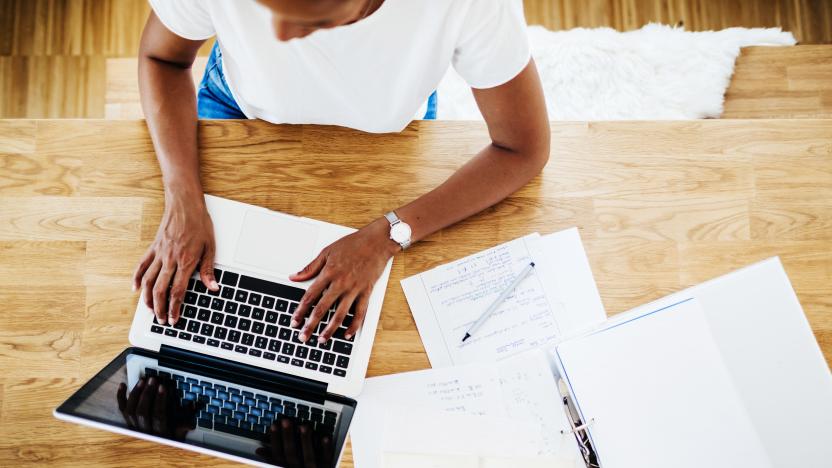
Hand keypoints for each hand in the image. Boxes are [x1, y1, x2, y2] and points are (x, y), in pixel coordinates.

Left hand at [116, 376, 196, 439]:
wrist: (155, 451)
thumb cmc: (168, 439)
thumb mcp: (180, 434)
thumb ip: (185, 422)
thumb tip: (193, 407)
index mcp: (159, 432)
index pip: (158, 415)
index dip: (160, 400)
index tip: (163, 387)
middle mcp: (144, 430)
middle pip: (142, 411)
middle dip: (147, 394)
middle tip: (153, 380)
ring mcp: (134, 426)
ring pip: (131, 410)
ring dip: (136, 393)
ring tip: (142, 381)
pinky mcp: (128, 422)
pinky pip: (122, 410)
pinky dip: (121, 397)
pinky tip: (123, 385)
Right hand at [133, 193, 218, 324]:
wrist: (185, 204)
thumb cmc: (199, 223)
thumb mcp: (210, 247)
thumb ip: (208, 269)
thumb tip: (213, 287)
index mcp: (186, 261)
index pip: (178, 291)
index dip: (175, 308)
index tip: (174, 319)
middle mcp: (170, 259)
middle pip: (160, 290)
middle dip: (160, 308)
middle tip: (161, 320)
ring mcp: (159, 254)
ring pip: (148, 281)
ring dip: (147, 298)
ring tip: (149, 310)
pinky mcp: (153, 247)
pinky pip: (141, 265)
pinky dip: (136, 278)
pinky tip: (135, 289)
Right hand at [256, 417, 333, 467]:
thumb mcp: (283, 467)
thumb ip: (273, 461)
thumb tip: (259, 450)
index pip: (277, 456)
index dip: (274, 441)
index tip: (273, 425)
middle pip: (291, 454)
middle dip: (288, 436)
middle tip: (286, 420)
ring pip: (308, 456)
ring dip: (306, 440)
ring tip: (304, 426)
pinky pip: (326, 459)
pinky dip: (326, 448)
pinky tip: (325, 436)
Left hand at [289, 218, 397, 343]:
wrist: (376, 241)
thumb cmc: (353, 244)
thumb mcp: (327, 252)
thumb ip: (310, 267)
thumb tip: (294, 277)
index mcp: (328, 273)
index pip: (310, 296)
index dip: (300, 311)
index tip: (295, 321)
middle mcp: (340, 283)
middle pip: (322, 309)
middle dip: (311, 325)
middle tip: (303, 337)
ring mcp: (354, 289)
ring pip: (340, 314)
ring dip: (330, 329)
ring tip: (322, 340)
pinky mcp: (366, 291)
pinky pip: (360, 312)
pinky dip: (354, 325)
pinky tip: (347, 334)